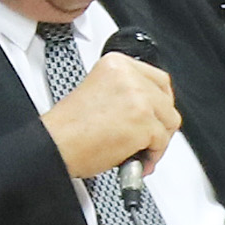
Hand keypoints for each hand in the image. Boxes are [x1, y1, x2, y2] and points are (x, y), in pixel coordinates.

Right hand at [44, 50, 179, 182]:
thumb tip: (147, 108)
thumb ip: (124, 91)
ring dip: (158, 139)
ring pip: (169, 120)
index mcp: (116, 64)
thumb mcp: (97, 91)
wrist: (55, 144)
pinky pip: (162, 141)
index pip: (156, 78)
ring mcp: (139, 98)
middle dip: (160, 121)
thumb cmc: (68, 127)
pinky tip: (137, 160)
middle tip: (149, 136)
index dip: (158, 100)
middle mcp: (129, 77)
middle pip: (166, 99)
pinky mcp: (144, 122)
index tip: (154, 113)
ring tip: (141, 151)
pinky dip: (153, 155)